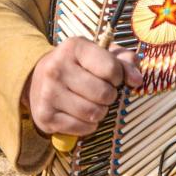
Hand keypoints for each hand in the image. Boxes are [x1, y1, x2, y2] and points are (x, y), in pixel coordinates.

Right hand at [24, 37, 142, 136]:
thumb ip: (125, 62)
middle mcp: (56, 68)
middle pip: (103, 93)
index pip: (111, 68)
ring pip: (93, 113)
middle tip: (103, 93)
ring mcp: (48, 93)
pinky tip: (81, 115)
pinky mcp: (44, 116)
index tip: (113, 77)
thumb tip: (137, 80)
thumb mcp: (101, 54)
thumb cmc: (79, 65)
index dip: (119, 77)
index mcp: (74, 47)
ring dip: (100, 112)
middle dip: (110, 96)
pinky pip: (81, 128)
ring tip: (93, 103)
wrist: (38, 77)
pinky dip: (88, 125)